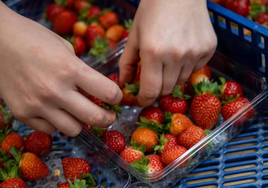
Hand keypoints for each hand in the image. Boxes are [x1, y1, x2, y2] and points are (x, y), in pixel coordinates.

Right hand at [0, 2, 121, 135]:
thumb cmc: (34, 39)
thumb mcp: (65, 49)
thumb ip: (82, 71)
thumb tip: (94, 91)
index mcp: (70, 69)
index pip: (108, 92)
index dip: (117, 97)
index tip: (115, 98)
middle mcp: (56, 90)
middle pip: (95, 118)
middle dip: (107, 118)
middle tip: (108, 116)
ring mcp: (38, 105)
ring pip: (73, 130)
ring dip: (80, 123)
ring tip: (78, 113)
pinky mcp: (22, 114)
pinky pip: (50, 129)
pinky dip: (57, 123)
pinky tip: (54, 111)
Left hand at [119, 0, 216, 106]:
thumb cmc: (152, 11)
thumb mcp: (134, 36)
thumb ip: (127, 63)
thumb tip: (124, 84)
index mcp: (153, 53)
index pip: (150, 91)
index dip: (144, 100)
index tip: (142, 100)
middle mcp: (176, 56)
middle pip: (166, 89)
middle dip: (157, 87)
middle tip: (154, 74)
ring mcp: (195, 53)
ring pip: (181, 81)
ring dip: (172, 76)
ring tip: (168, 57)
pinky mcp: (209, 50)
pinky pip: (195, 70)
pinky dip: (186, 66)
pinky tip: (182, 50)